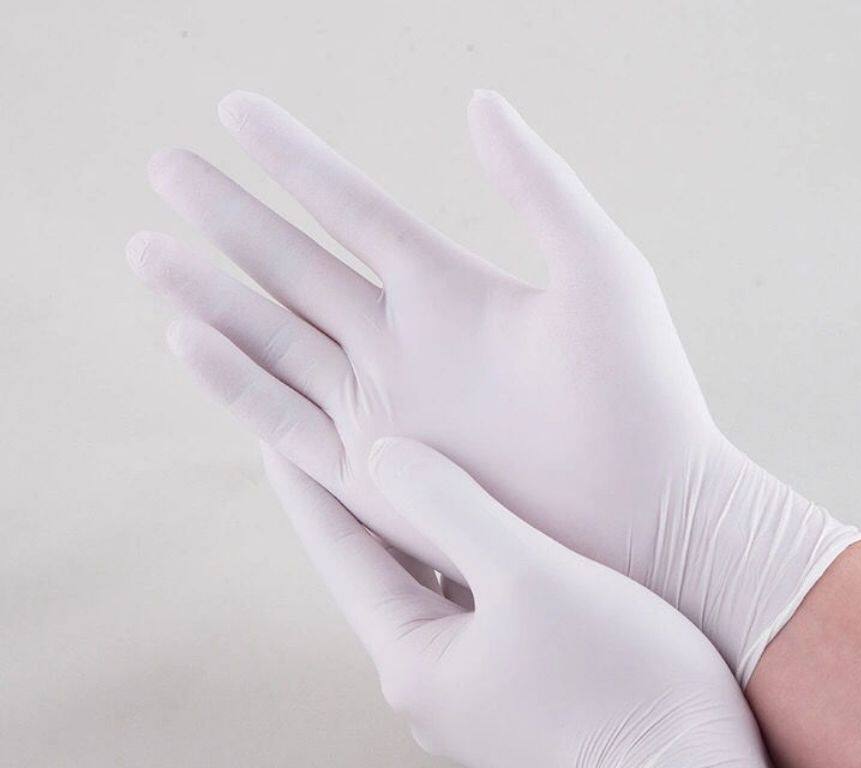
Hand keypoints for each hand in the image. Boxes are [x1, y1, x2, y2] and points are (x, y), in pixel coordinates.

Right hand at [128, 90, 860, 682]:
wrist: (648, 513)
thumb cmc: (641, 396)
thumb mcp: (599, 271)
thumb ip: (538, 186)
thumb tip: (478, 98)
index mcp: (450, 289)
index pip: (352, 207)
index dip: (294, 158)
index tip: (235, 107)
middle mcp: (404, 345)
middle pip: (296, 270)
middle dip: (229, 220)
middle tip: (163, 165)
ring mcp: (383, 410)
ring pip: (275, 344)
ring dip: (211, 300)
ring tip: (149, 253)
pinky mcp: (372, 478)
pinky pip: (287, 423)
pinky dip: (234, 384)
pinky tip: (185, 340)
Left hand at [261, 436, 860, 767]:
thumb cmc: (619, 677)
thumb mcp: (530, 575)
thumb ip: (451, 508)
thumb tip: (382, 458)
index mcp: (413, 661)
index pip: (341, 556)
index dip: (309, 489)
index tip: (273, 433)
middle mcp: (430, 684)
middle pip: (379, 574)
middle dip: (359, 506)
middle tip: (335, 437)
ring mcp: (473, 695)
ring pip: (430, 590)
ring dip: (416, 531)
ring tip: (405, 466)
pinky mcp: (516, 694)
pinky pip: (471, 609)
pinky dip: (464, 561)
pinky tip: (483, 524)